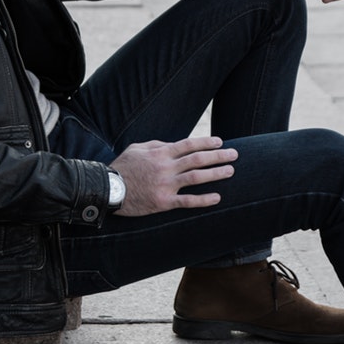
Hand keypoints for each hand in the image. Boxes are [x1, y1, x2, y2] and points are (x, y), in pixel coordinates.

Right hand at [108, 136, 237, 216]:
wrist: (108, 190)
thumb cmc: (122, 168)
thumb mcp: (137, 149)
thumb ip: (157, 145)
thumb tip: (174, 144)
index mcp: (160, 153)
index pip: (189, 145)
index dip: (207, 142)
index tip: (220, 142)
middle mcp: (165, 167)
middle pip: (198, 159)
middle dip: (218, 156)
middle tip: (234, 154)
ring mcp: (165, 185)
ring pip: (196, 177)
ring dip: (216, 174)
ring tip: (230, 171)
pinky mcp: (163, 202)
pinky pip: (188, 201)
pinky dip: (204, 200)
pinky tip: (217, 197)